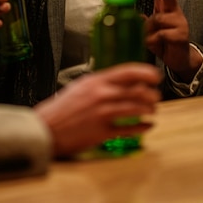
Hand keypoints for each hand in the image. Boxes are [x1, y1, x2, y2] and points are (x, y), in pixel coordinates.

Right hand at [34, 63, 160, 156]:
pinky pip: (128, 129)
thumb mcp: (80, 87)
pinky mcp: (101, 132)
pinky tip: (148, 126)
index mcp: (95, 81)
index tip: (155, 75)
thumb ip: (100, 83)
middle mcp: (101, 94)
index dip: (145, 72)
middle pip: (136, 90)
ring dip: (149, 109)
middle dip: (151, 94)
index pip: (127, 71)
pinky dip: (142, 127)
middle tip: (155, 96)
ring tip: (152, 110)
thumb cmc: (62, 108)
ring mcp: (102, 113)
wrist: (47, 128)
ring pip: (135, 108)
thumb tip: (121, 82)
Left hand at [136, 0, 202, 82]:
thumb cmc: (162, 42)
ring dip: (147, 31)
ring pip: (156, 20)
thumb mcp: (148, 29)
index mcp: (165, 6)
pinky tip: (157, 45)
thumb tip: (125, 12)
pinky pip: (159, 34)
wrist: (180, 60)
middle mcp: (173, 10)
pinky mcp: (181, 35)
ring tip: (150, 40)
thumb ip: (140, 19)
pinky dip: (152, 41)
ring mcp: (179, 22)